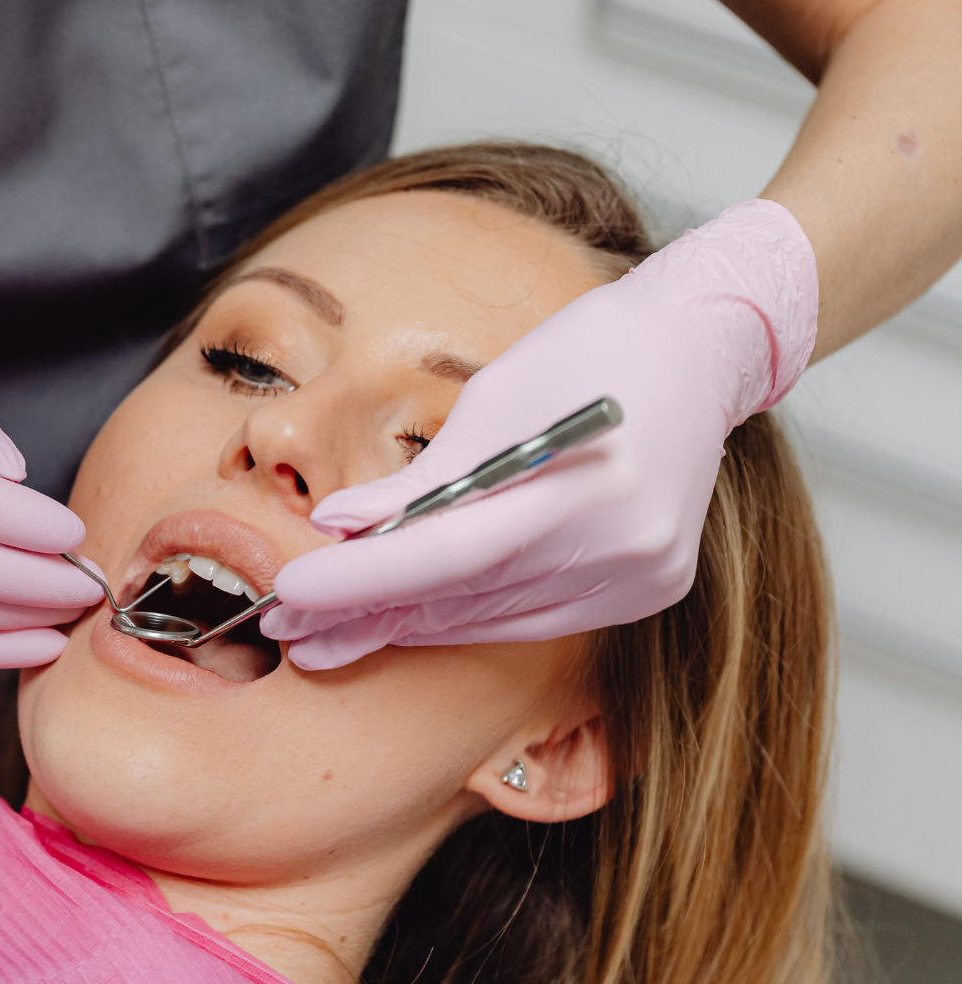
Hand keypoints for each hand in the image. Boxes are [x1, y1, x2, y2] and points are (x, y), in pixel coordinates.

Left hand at [260, 200, 817, 669]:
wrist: (699, 348)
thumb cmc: (585, 353)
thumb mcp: (491, 398)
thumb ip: (420, 479)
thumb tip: (336, 525)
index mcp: (584, 483)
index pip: (448, 552)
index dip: (362, 580)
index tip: (288, 594)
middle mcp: (623, 544)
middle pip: (464, 597)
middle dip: (366, 614)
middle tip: (284, 627)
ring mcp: (641, 576)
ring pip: (493, 618)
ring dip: (404, 627)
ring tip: (323, 635)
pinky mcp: (648, 590)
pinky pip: (532, 618)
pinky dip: (464, 617)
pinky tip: (404, 621)